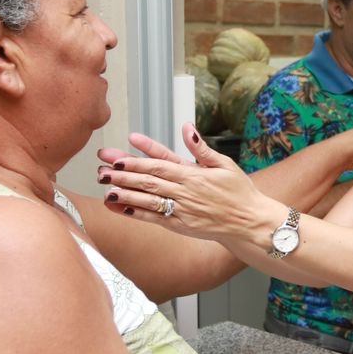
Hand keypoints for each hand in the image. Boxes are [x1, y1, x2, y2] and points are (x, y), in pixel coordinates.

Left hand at [99, 126, 276, 243]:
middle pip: (148, 180)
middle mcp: (185, 191)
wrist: (250, 223)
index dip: (140, 154)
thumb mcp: (224, 164)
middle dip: (124, 173)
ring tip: (105, 186)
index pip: (161, 162)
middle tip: (103, 167)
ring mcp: (181, 209)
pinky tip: (118, 207)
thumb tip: (187, 128)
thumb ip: (201, 148)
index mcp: (194, 173)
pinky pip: (153, 218)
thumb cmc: (239, 192)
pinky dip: (135, 212)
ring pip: (147, 199)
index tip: (124, 146)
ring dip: (124, 193)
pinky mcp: (180, 225)